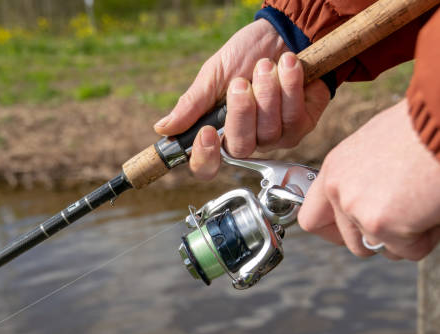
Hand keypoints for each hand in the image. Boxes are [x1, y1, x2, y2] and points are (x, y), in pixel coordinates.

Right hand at [154, 19, 329, 179]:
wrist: (282, 34)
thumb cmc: (244, 55)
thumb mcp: (212, 75)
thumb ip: (192, 104)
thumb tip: (163, 128)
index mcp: (219, 133)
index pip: (206, 166)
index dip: (205, 157)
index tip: (207, 132)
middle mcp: (247, 141)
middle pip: (240, 148)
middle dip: (242, 112)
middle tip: (241, 82)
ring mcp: (276, 137)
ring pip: (270, 130)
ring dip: (268, 92)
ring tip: (266, 64)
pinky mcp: (303, 125)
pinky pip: (295, 117)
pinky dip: (290, 86)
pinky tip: (288, 66)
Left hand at [298, 100, 439, 260]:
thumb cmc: (423, 127)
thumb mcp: (376, 147)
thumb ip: (361, 178)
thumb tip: (369, 200)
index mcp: (334, 169)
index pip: (311, 219)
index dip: (335, 233)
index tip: (356, 233)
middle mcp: (337, 189)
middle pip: (350, 242)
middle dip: (382, 238)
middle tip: (407, 217)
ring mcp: (355, 208)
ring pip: (380, 248)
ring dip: (406, 238)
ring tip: (422, 203)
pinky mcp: (380, 223)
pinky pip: (407, 251)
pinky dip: (427, 238)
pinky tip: (432, 206)